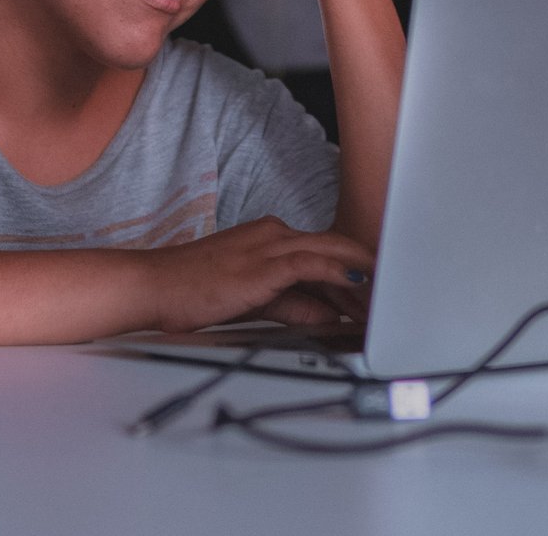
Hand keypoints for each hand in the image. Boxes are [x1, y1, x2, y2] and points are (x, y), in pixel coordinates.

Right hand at [143, 216, 373, 333]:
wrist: (154, 287)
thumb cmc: (193, 290)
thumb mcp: (254, 299)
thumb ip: (293, 304)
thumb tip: (328, 314)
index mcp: (269, 237)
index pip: (324, 250)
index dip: (355, 270)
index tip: (377, 291)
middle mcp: (273, 234)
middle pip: (335, 245)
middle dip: (368, 268)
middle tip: (393, 290)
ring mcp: (268, 245)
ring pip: (330, 251)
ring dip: (362, 274)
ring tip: (386, 293)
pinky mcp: (263, 264)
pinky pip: (311, 263)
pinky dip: (339, 272)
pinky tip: (358, 284)